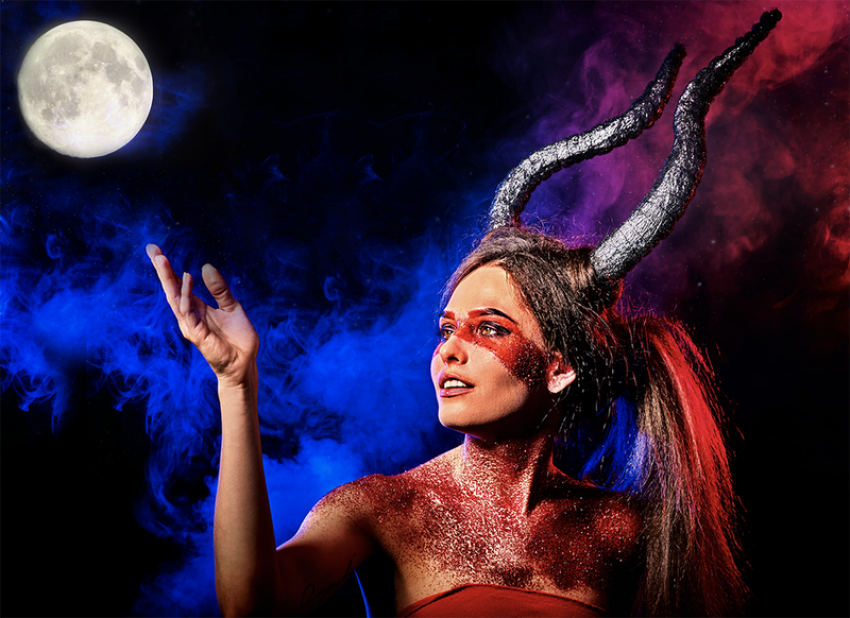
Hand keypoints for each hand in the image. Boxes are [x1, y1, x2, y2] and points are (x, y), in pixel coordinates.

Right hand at [147, 244, 258, 385]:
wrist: (244, 363)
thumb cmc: (237, 338)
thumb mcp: (232, 306)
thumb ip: (220, 289)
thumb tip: (206, 266)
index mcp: (198, 307)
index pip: (179, 284)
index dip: (168, 268)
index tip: (156, 250)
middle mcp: (190, 315)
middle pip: (172, 289)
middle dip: (161, 270)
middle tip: (152, 249)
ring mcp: (191, 325)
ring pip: (175, 299)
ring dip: (169, 279)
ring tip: (162, 259)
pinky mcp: (197, 334)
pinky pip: (188, 313)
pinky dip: (186, 296)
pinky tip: (185, 281)